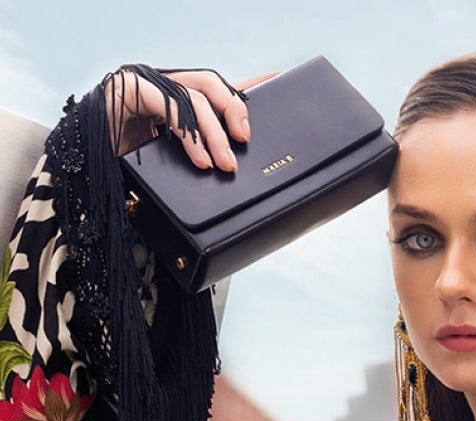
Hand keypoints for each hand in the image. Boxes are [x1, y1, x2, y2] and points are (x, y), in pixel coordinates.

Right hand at [105, 66, 274, 170]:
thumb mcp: (177, 163)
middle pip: (210, 84)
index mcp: (177, 98)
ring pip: (193, 96)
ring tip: (224, 165)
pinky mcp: (128, 90)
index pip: (219, 88)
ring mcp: (145, 83)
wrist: (88, 174)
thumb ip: (203, 153)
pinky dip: (189, 134)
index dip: (248, 87)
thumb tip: (236, 165)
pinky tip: (200, 158)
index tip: (278, 82)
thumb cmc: (131, 170)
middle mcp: (163, 84)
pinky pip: (168, 105)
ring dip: (214, 133)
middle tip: (245, 140)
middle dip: (233, 111)